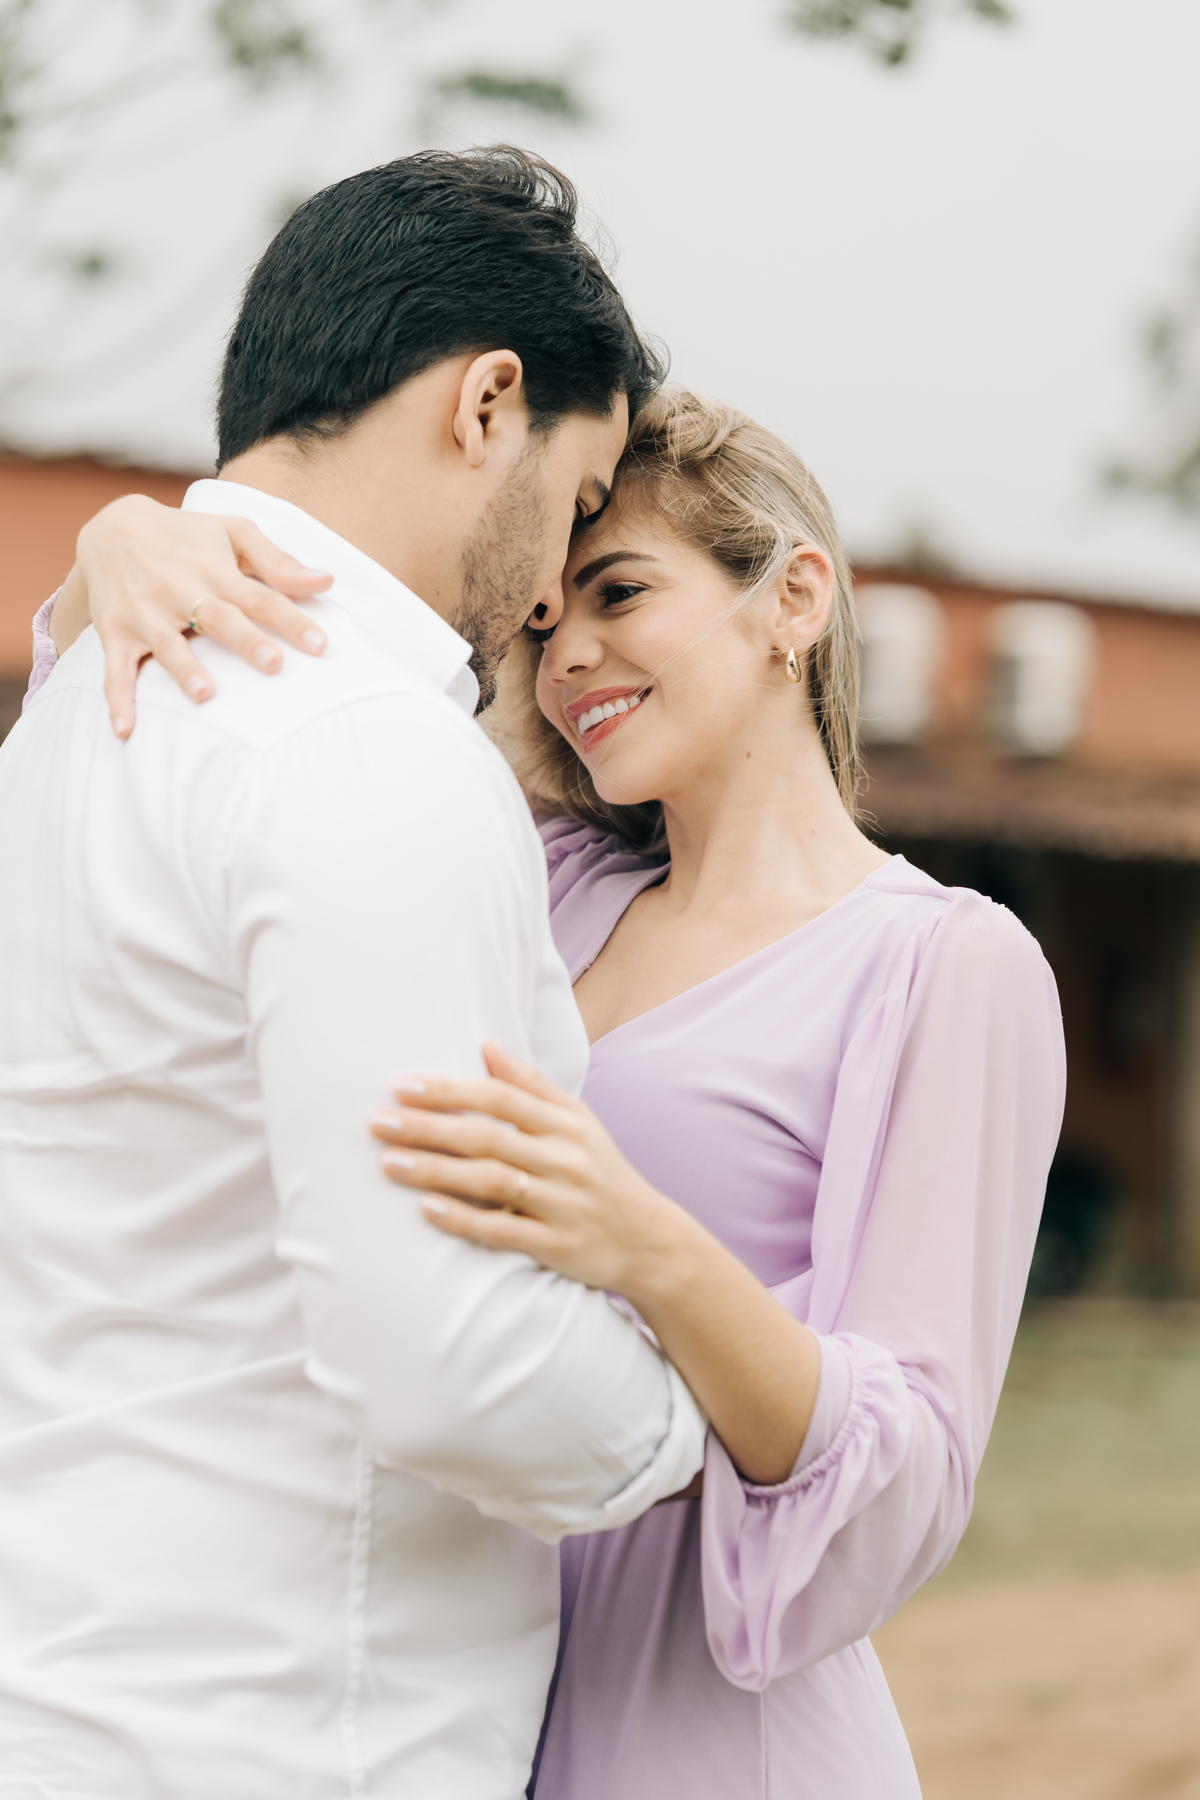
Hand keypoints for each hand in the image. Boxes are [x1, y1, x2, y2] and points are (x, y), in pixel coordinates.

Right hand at [73, 494, 333, 736]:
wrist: (110, 528)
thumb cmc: (186, 535)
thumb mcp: (233, 532)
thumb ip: (278, 561)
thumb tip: (326, 581)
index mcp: (215, 572)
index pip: (260, 598)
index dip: (290, 621)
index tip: (320, 645)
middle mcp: (180, 592)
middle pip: (218, 619)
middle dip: (245, 641)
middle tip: (273, 664)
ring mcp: (146, 614)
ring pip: (167, 645)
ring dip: (184, 670)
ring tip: (204, 694)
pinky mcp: (115, 633)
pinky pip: (115, 670)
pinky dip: (118, 699)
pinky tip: (125, 729)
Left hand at [369, 1042, 697, 1303]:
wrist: (651, 1241)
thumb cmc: (601, 1173)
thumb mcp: (579, 1122)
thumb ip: (532, 1085)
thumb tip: (487, 1043)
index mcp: (567, 1123)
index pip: (500, 1097)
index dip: (450, 1089)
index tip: (402, 1085)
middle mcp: (566, 1158)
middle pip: (487, 1136)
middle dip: (428, 1127)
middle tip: (377, 1121)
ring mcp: (562, 1203)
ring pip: (490, 1182)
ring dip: (434, 1171)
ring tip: (387, 1164)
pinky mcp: (558, 1245)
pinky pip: (503, 1230)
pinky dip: (464, 1219)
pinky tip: (426, 1211)